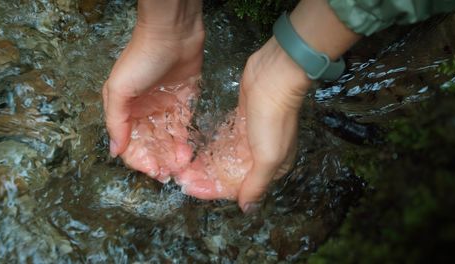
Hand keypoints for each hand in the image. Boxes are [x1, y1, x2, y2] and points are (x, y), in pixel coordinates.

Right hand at [102, 4, 204, 181]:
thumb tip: (114, 151)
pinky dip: (183, 143)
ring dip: (171, 156)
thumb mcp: (119, 89)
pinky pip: (182, 129)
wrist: (173, 34)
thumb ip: (116, 121)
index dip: (139, 160)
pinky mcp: (183, 103)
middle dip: (157, 161)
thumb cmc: (142, 59)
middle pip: (149, 145)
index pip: (129, 144)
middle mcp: (144, 112)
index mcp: (125, 110)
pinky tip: (187, 154)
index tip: (152, 171)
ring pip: (166, 141)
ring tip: (180, 167)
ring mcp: (164, 108)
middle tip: (168, 174)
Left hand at [177, 37, 309, 205]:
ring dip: (204, 164)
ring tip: (182, 166)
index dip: (211, 189)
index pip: (236, 187)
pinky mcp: (239, 121)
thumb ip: (256, 184)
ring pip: (222, 158)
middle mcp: (260, 155)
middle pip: (228, 173)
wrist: (273, 76)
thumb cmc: (273, 118)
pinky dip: (209, 148)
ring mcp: (249, 138)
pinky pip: (221, 141)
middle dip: (204, 177)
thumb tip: (248, 209)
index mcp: (271, 167)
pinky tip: (193, 151)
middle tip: (180, 177)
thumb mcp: (268, 157)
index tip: (188, 188)